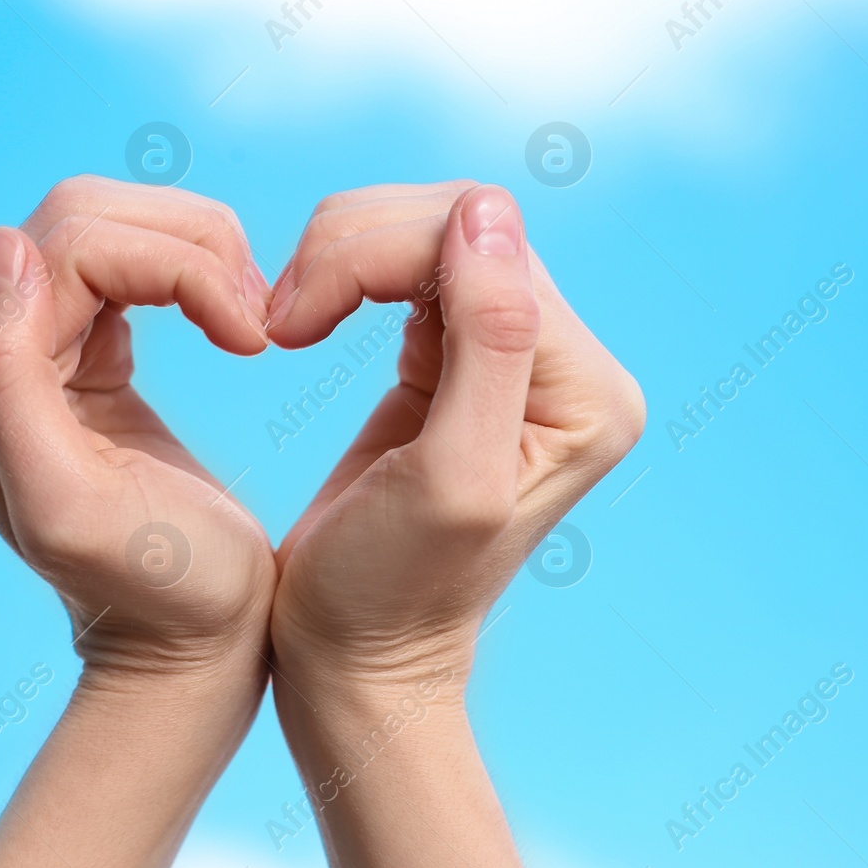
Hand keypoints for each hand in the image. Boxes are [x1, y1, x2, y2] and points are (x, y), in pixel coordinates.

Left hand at [0, 176, 277, 678]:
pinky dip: (191, 273)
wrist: (192, 639)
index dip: (172, 266)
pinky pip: (127, 260)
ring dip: (197, 254)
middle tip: (254, 322)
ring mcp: (24, 348)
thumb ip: (6, 375)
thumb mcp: (70, 500)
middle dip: (187, 248)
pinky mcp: (77, 348)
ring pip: (109, 224)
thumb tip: (2, 245)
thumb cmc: (158, 587)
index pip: (63, 249)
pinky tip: (228, 322)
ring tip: (249, 322)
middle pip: (81, 218)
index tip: (248, 336)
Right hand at [267, 181, 644, 685]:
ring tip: (285, 325)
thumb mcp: (451, 476)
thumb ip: (490, 340)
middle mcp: (565, 364)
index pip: (486, 246)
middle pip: (457, 224)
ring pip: (423, 232)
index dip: (377, 255)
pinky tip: (304, 324)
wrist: (354, 656)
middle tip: (280, 321)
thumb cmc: (391, 590)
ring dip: (338, 259)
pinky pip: (402, 267)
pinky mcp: (450, 355)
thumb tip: (487, 210)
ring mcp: (508, 355)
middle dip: (353, 250)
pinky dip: (340, 277)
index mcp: (587, 391)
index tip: (293, 324)